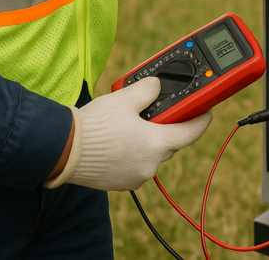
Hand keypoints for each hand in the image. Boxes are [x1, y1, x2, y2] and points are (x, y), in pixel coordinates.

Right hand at [46, 77, 211, 190]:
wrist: (62, 150)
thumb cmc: (95, 125)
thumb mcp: (125, 98)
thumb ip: (149, 89)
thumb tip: (157, 85)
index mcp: (157, 144)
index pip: (191, 132)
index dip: (201, 119)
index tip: (206, 112)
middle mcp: (150, 164)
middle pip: (169, 143)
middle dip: (167, 127)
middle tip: (158, 112)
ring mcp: (134, 177)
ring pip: (151, 155)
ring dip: (147, 142)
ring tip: (131, 125)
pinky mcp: (119, 183)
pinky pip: (134, 165)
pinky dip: (132, 153)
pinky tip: (119, 141)